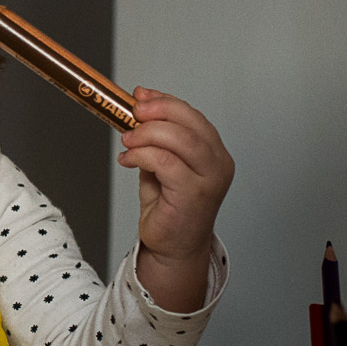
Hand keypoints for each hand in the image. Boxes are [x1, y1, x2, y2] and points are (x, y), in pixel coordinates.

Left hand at [118, 88, 233, 311]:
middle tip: (132, 113)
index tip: (141, 96)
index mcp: (214, 153)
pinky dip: (143, 155)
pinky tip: (128, 159)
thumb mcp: (161, 164)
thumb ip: (155, 137)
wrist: (173, 249)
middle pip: (190, 123)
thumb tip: (140, 102)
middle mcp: (219, 163)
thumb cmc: (169, 208)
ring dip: (148, 134)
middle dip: (158, 112)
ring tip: (128, 140)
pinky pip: (166, 162)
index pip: (193, 117)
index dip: (166, 102)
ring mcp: (210, 180)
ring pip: (180, 139)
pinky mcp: (194, 194)